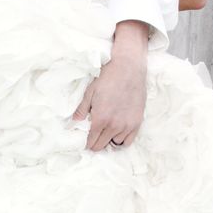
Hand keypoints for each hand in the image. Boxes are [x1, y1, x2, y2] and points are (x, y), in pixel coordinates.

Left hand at [72, 20, 148, 150]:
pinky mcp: (137, 121)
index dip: (87, 143)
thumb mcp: (90, 92)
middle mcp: (114, 126)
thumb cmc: (108, 77)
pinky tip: (118, 133)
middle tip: (95, 135)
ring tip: (107, 131)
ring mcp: (127, 125)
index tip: (86, 140)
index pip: (91, 143)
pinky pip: (128, 141)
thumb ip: (81, 109)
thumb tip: (74, 121)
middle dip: (96, 143)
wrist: (129, 66)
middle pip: (101, 146)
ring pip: (115, 143)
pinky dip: (122, 139)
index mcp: (100, 119)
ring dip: (109, 139)